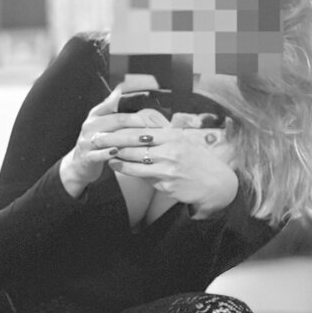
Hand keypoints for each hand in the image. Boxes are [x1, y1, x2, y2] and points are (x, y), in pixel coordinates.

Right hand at [59, 82, 152, 196]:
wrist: (78, 164)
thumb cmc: (97, 141)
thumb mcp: (102, 123)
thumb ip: (113, 109)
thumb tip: (125, 88)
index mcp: (96, 114)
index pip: (113, 104)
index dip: (130, 100)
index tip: (147, 98)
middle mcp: (90, 126)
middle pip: (115, 120)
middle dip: (135, 121)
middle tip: (153, 124)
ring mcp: (86, 142)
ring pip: (108, 138)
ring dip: (128, 139)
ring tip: (145, 139)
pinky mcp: (86, 157)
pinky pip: (98, 155)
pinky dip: (108, 154)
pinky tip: (119, 153)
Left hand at [108, 116, 239, 214]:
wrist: (214, 183)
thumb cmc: (197, 160)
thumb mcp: (183, 141)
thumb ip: (164, 136)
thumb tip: (142, 130)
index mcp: (173, 136)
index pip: (142, 130)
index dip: (122, 129)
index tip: (107, 127)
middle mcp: (170, 151)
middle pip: (134, 145)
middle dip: (113, 142)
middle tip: (97, 139)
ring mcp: (168, 169)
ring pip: (135, 162)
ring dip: (118, 158)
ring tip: (105, 154)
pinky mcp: (166, 185)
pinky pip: (143, 177)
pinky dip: (130, 171)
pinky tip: (119, 167)